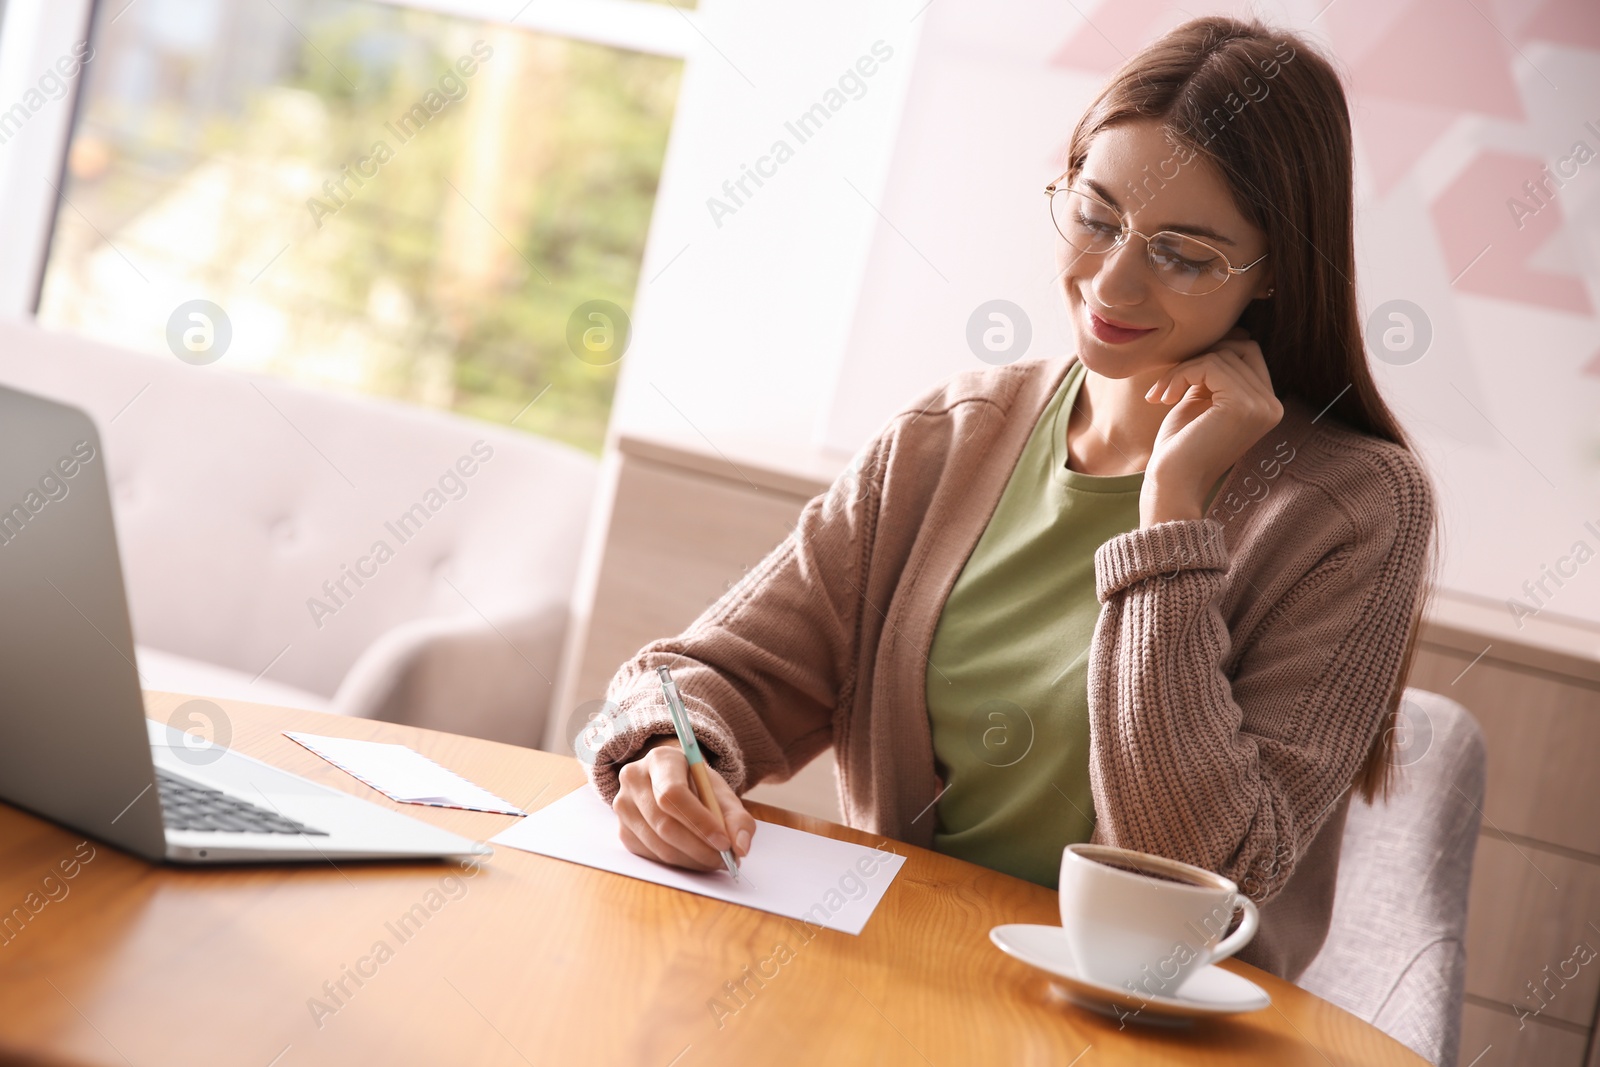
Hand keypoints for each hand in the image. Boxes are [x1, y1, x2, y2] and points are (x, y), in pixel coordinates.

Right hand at [613, 738, 755, 870]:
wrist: (672, 781)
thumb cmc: (697, 785)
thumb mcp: (720, 792)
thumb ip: (737, 817)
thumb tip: (741, 847)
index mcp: (660, 760)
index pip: (673, 794)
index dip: (699, 821)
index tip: (724, 842)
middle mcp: (634, 779)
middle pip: (664, 823)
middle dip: (699, 848)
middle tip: (725, 859)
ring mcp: (623, 806)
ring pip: (658, 845)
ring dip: (692, 860)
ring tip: (715, 860)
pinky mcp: (623, 830)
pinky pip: (651, 856)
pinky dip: (678, 863)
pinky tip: (695, 858)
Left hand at [1140, 327, 1283, 525]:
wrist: (1173, 485)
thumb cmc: (1180, 447)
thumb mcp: (1201, 401)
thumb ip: (1215, 374)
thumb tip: (1228, 334)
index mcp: (1267, 405)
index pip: (1248, 353)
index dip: (1211, 354)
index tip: (1179, 379)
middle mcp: (1272, 405)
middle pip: (1238, 348)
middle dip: (1198, 358)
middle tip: (1167, 385)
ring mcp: (1261, 405)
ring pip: (1220, 355)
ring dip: (1181, 369)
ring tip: (1160, 395)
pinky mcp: (1242, 405)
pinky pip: (1210, 365)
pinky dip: (1180, 374)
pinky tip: (1162, 398)